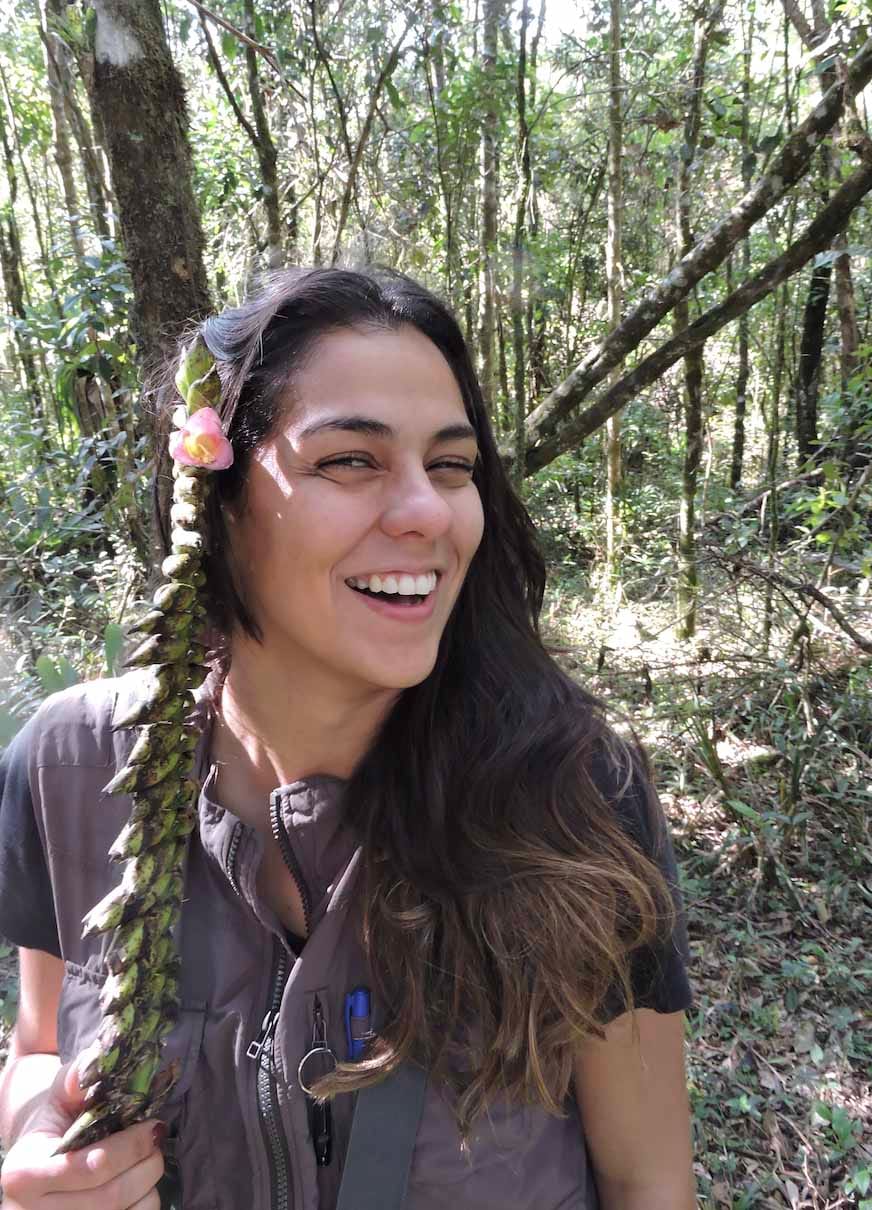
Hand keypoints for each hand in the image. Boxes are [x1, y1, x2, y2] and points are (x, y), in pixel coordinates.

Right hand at [0, 1054, 164, 1208]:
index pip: (91, 1166)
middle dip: (146, 1164)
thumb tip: (95, 1061)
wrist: (34, 1157)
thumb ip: (75, 1078)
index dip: (131, 1146)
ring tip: (148, 1161)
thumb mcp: (58, 1094)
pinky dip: (142, 1205)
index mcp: (24, 1173)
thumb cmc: (52, 1120)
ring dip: (148, 1186)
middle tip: (158, 1140)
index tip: (154, 1125)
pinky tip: (138, 1184)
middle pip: (110, 1197)